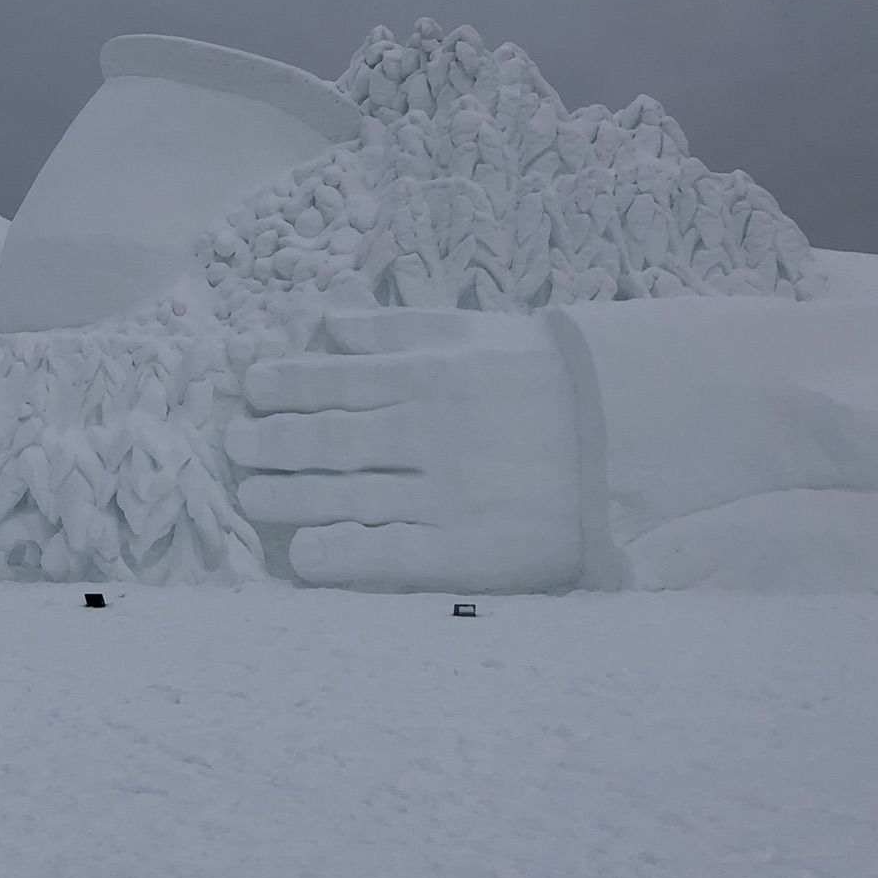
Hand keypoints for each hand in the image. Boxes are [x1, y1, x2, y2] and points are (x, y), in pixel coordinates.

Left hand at [226, 308, 582, 591]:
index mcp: (433, 373)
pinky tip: (303, 555)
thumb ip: (399, 328)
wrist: (644, 437)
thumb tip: (326, 322)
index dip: (284, 386)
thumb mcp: (479, 333)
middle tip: (233, 445)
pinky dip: (341, 555)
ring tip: (251, 495)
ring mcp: (449, 493)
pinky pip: (390, 554)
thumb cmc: (552, 380)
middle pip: (331, 437)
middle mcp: (433, 431)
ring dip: (290, 496)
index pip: (336, 379)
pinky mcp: (470, 550)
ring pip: (348, 494)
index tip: (249, 389)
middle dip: (274, 441)